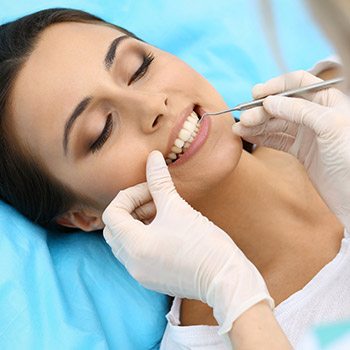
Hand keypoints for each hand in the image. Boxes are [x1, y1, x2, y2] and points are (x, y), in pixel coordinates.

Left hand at [102, 150, 272, 333]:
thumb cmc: (204, 243)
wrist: (225, 278)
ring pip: (125, 242)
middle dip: (131, 209)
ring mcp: (141, 274)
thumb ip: (159, 181)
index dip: (129, 196)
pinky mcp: (152, 278)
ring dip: (137, 223)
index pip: (112, 213)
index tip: (151, 190)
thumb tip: (153, 157)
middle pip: (114, 228)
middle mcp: (132, 263)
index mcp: (134, 245)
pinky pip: (136, 254)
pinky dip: (144, 237)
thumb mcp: (178, 208)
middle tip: (154, 200)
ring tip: (162, 212)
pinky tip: (166, 229)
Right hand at [232, 70, 349, 230]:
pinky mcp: (301, 151)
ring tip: (239, 129)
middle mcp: (317, 114)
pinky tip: (248, 136)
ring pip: (277, 123)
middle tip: (244, 119)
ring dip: (257, 125)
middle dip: (262, 110)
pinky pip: (277, 140)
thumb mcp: (330, 125)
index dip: (276, 86)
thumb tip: (271, 101)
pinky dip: (262, 137)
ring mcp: (308, 133)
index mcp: (329, 100)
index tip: (256, 94)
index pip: (298, 84)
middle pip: (283, 105)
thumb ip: (300, 110)